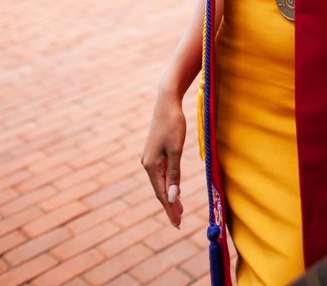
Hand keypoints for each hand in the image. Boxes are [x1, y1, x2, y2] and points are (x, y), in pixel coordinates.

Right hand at [141, 87, 185, 227]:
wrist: (166, 102)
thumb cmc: (173, 124)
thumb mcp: (176, 150)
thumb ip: (174, 174)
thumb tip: (172, 198)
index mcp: (151, 165)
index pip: (162, 194)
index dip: (170, 209)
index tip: (177, 224)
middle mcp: (147, 164)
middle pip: (159, 190)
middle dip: (169, 206)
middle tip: (179, 222)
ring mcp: (149, 158)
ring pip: (160, 182)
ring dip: (169, 196)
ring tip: (178, 210)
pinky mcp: (154, 153)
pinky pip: (161, 173)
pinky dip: (168, 183)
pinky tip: (173, 189)